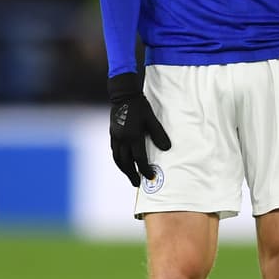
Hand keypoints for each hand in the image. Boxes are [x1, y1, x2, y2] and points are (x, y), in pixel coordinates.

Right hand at [107, 72, 171, 186]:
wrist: (123, 94)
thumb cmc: (140, 106)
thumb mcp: (152, 119)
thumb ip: (158, 134)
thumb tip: (167, 149)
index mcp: (133, 136)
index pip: (139, 158)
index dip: (145, 169)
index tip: (150, 177)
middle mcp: (122, 139)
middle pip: (126, 162)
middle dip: (132, 174)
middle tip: (137, 184)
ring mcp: (115, 136)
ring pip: (117, 158)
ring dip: (124, 169)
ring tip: (130, 176)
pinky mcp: (112, 134)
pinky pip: (114, 151)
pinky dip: (119, 160)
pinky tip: (123, 162)